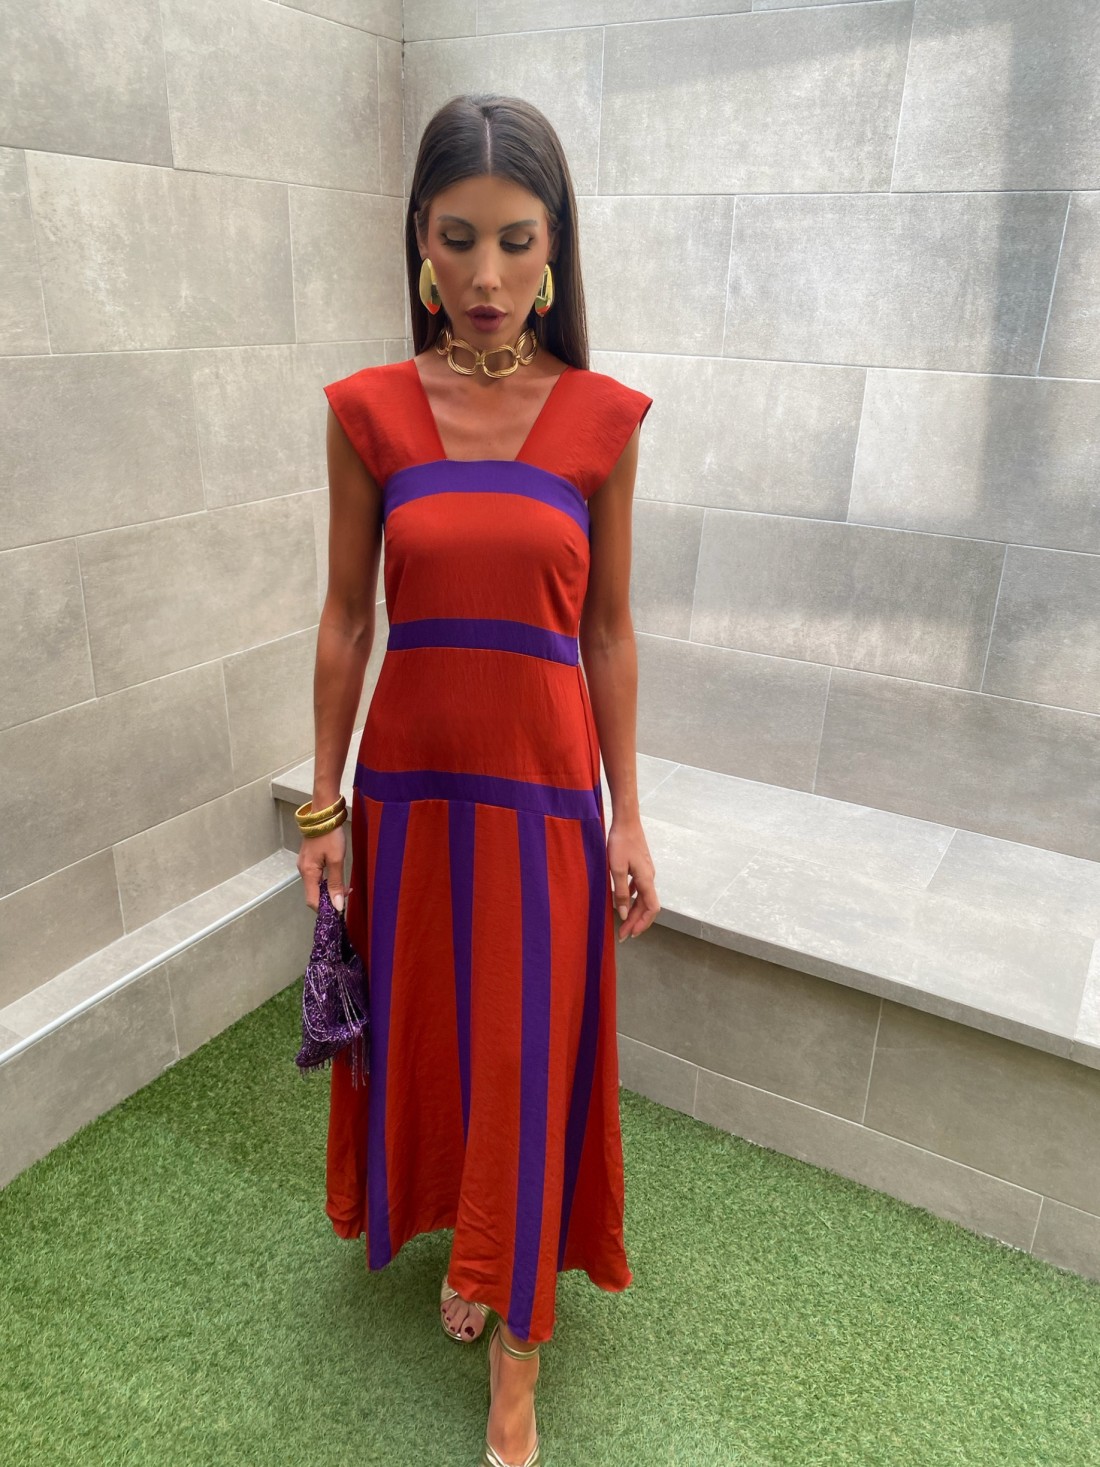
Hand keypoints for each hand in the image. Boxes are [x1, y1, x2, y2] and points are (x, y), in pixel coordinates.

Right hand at [298, 824, 347, 912]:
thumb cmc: (330, 835)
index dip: (326, 908)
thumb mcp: (337, 860)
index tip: (340, 908)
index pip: (312, 901)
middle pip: (314, 894)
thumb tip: (337, 906)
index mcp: (308, 873)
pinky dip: (326, 881)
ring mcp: (305, 865)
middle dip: (329, 899)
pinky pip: (316, 876)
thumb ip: (336, 883)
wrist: (324, 814)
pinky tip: (337, 877)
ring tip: (345, 887)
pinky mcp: (309, 859)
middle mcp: (303, 871)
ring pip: (316, 886)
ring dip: (329, 889)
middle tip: (347, 894)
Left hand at [606, 817, 659, 941]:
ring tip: (623, 921)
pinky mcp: (641, 866)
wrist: (626, 821)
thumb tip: (623, 914)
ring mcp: (646, 871)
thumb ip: (620, 892)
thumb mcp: (616, 869)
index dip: (642, 924)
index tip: (631, 934)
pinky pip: (639, 888)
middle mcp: (649, 877)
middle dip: (636, 921)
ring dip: (634, 911)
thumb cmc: (620, 843)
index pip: (651, 909)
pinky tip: (623, 900)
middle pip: (647, 906)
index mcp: (646, 880)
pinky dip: (632, 898)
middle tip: (623, 934)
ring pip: (643, 897)